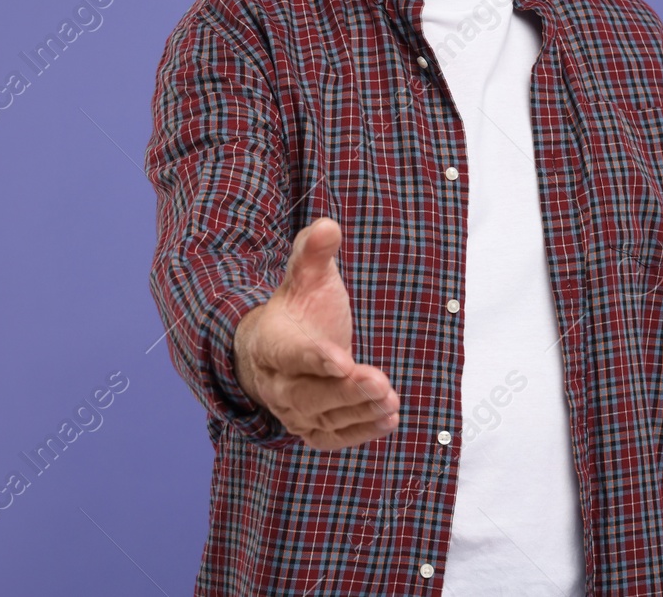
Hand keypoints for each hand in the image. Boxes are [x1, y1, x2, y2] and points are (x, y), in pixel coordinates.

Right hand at [233, 216, 399, 449]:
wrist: (277, 349)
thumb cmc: (297, 308)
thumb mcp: (304, 276)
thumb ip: (314, 252)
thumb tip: (330, 225)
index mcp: (270, 343)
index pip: (289, 354)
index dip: (314, 358)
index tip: (342, 360)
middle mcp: (276, 383)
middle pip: (307, 394)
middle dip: (344, 391)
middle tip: (380, 382)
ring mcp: (292, 410)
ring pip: (323, 419)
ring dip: (359, 412)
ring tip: (392, 402)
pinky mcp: (312, 428)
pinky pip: (333, 438)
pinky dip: (360, 433)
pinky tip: (389, 420)